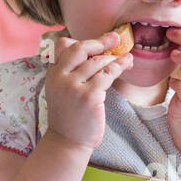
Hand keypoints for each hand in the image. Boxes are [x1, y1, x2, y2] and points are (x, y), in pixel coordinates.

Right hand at [39, 29, 132, 152]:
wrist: (67, 142)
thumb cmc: (69, 117)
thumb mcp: (61, 91)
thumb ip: (70, 73)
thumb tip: (93, 54)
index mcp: (52, 74)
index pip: (63, 46)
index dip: (82, 41)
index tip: (98, 42)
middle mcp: (60, 77)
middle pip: (80, 48)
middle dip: (100, 41)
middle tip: (115, 38)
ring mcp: (74, 87)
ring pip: (97, 61)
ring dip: (114, 57)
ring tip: (126, 58)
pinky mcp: (89, 96)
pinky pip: (107, 74)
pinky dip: (119, 66)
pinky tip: (127, 63)